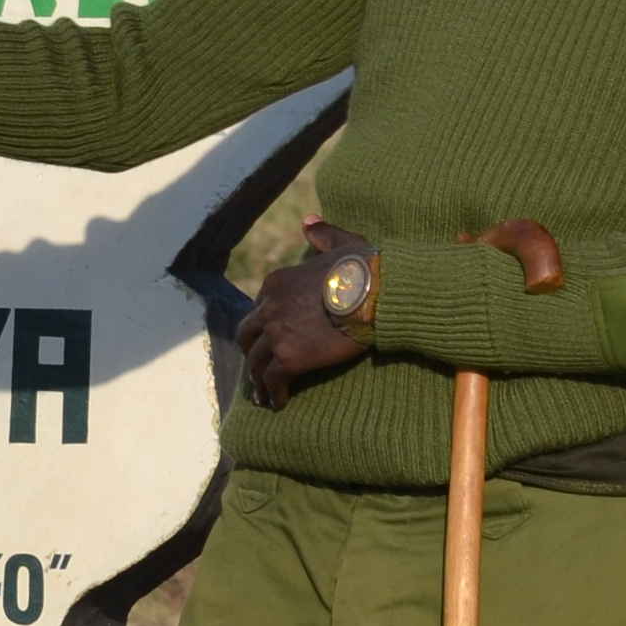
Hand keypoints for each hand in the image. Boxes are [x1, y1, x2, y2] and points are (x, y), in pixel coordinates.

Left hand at [236, 221, 378, 410]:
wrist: (376, 292)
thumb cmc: (366, 268)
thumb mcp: (342, 243)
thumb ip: (323, 234)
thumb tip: (308, 222)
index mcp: (277, 282)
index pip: (261, 308)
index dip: (265, 326)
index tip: (270, 338)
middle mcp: (269, 306)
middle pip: (248, 335)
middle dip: (251, 352)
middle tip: (257, 369)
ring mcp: (276, 333)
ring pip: (255, 361)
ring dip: (257, 380)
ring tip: (264, 395)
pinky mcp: (289, 357)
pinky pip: (273, 379)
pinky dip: (273, 393)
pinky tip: (279, 403)